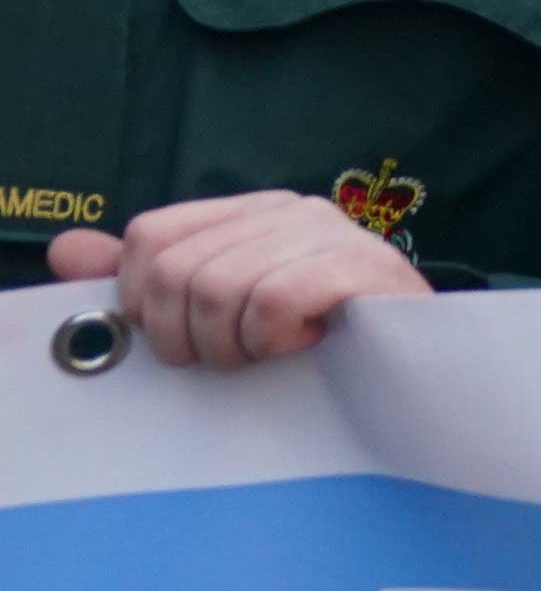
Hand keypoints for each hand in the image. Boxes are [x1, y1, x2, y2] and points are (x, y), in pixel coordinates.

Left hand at [46, 192, 431, 365]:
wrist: (422, 380)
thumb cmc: (319, 349)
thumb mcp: (223, 315)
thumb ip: (146, 282)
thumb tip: (68, 250)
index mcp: (252, 213)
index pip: (152, 235)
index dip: (145, 301)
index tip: (185, 338)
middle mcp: (291, 210)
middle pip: (176, 270)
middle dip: (189, 337)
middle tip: (235, 357)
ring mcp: (332, 234)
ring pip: (219, 288)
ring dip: (237, 346)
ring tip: (274, 352)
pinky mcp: (363, 267)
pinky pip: (274, 300)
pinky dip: (276, 339)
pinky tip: (307, 345)